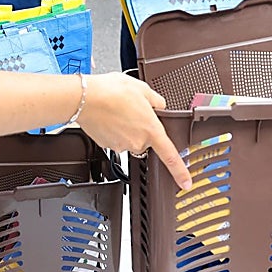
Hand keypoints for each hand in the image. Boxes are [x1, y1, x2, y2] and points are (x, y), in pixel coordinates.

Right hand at [78, 73, 191, 189]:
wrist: (85, 98)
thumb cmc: (112, 92)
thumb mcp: (142, 88)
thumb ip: (155, 100)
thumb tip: (159, 104)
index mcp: (151, 130)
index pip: (170, 156)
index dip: (180, 171)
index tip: (186, 182)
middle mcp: (138, 142)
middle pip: (145, 139)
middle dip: (140, 127)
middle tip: (131, 109)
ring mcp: (121, 145)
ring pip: (129, 138)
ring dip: (125, 127)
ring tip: (116, 109)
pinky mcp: (106, 145)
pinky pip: (114, 138)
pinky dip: (112, 129)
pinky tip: (108, 116)